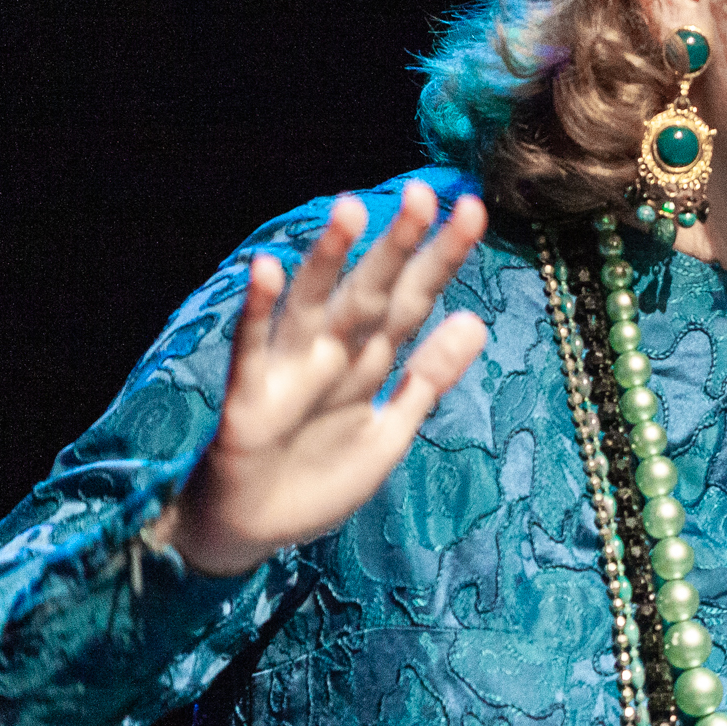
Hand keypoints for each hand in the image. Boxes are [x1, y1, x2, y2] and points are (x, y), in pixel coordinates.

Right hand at [157, 181, 491, 576]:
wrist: (253, 531)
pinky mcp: (250, 397)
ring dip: (329, 259)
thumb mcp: (390, 429)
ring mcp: (289, 370)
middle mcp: (331, 354)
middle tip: (424, 194)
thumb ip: (428, 377)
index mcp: (369, 361)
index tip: (474, 210)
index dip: (441, 260)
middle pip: (372, 292)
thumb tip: (476, 320)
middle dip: (397, 246)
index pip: (413, 300)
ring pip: (313, 305)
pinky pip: (252, 348)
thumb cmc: (320, 475)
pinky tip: (267, 270)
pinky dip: (258, 312)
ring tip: (351, 210)